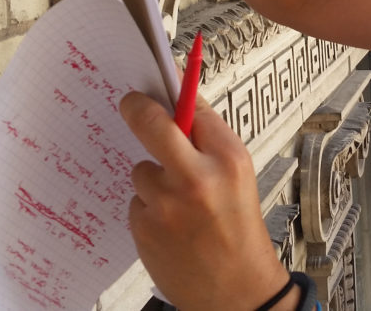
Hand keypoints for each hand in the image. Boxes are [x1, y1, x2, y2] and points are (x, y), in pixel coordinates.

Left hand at [120, 91, 292, 310]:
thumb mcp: (240, 176)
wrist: (236, 291)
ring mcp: (167, 205)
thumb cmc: (239, 229)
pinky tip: (171, 225)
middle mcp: (197, 179)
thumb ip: (210, 139)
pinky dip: (149, 207)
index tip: (157, 80)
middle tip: (130, 103)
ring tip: (179, 204)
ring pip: (142, 169)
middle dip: (137, 107)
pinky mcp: (144, 227)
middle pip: (152, 122)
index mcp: (228, 160)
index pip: (193, 106)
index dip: (173, 87)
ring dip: (154, 179)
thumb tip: (181, 99)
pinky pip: (137, 200)